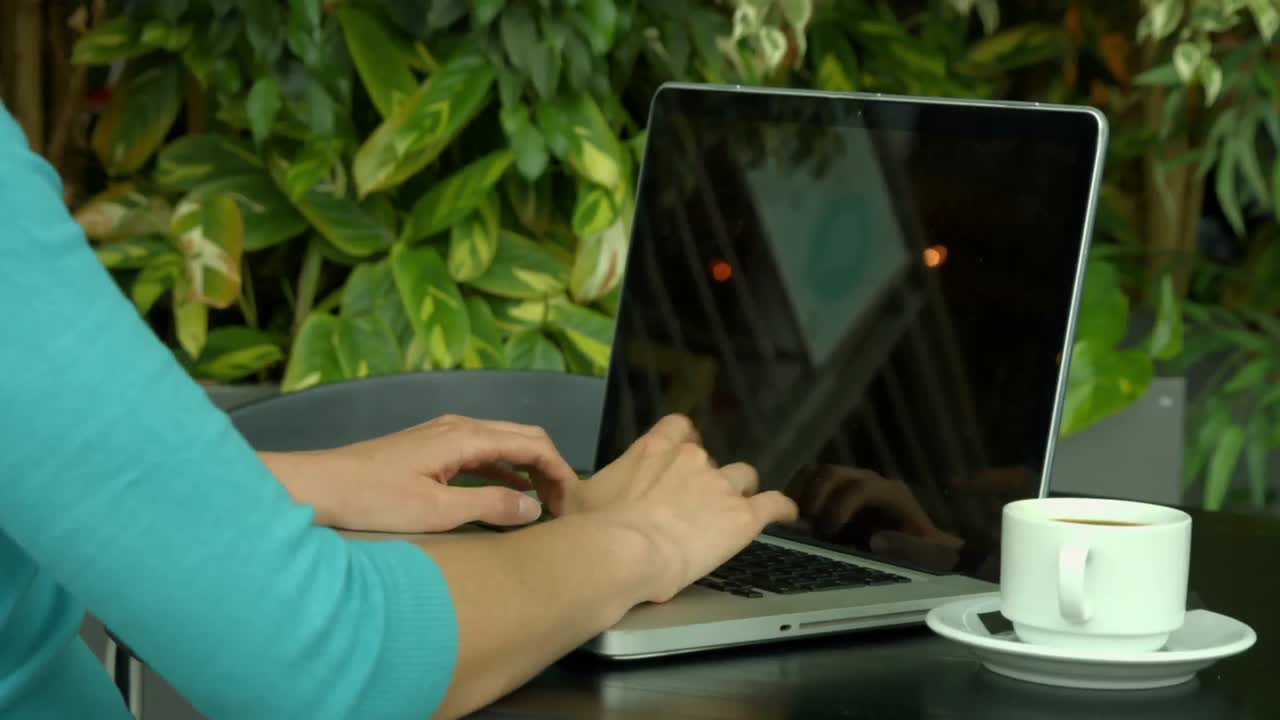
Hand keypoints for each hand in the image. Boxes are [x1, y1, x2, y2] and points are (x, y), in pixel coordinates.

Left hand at [266, 415, 578, 532]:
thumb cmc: (372, 499)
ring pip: (504, 444)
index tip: (572, 503)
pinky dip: (506, 471)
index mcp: (466, 437)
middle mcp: (460, 426)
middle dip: (550, 468)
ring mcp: (445, 434)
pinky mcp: (433, 448)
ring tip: (545, 504)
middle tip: (564, 505)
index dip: (559, 471)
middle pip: (523, 438)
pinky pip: (484, 453)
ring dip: (529, 470)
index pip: (532, 444)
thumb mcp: (436, 512)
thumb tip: (534, 508)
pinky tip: (510, 495)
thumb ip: (490, 508)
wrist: (320, 487)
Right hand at [581, 415, 797, 601]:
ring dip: (739, 493)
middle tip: (694, 506)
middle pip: (710, 459)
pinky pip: (774, 505)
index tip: (680, 458)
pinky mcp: (743, 516)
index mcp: (654, 449)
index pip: (679, 427)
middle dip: (706, 479)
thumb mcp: (572, 498)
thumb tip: (556, 483)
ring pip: (743, 478)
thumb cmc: (593, 527)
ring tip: (733, 512)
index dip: (683, 443)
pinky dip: (783, 508)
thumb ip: (573, 484)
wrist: (623, 552)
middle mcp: (691, 458)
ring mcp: (721, 485)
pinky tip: (788, 513)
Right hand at [785, 464, 958, 545]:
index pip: (860, 487)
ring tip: (792, 520)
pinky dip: (796, 493)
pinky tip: (790, 516)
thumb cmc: (923, 551)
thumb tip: (876, 540)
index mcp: (890, 493)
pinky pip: (809, 480)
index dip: (840, 506)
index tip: (826, 531)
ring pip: (817, 472)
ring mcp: (850, 481)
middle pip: (833, 473)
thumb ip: (907, 548)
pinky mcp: (835, 489)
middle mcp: (868, 480)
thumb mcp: (923, 553)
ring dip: (800, 493)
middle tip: (803, 527)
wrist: (922, 544)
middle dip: (814, 498)